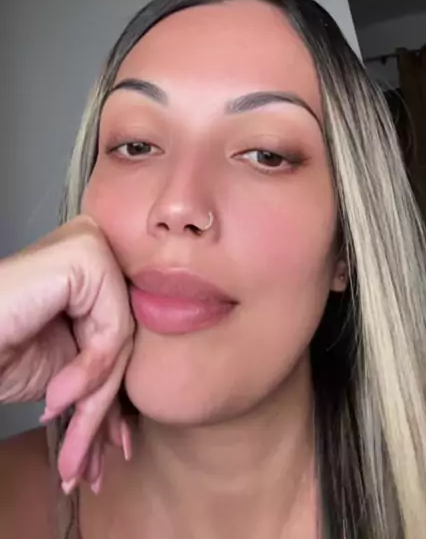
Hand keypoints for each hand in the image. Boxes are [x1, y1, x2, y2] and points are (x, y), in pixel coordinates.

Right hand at [0, 215, 134, 492]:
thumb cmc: (0, 348)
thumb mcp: (65, 367)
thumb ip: (102, 369)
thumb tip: (128, 421)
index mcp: (92, 267)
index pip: (120, 331)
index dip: (113, 393)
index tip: (113, 447)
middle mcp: (97, 247)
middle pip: (121, 337)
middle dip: (105, 407)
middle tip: (90, 463)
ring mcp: (93, 246)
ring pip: (120, 339)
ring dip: (94, 403)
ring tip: (72, 447)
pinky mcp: (87, 256)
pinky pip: (111, 329)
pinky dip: (88, 371)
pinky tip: (56, 395)